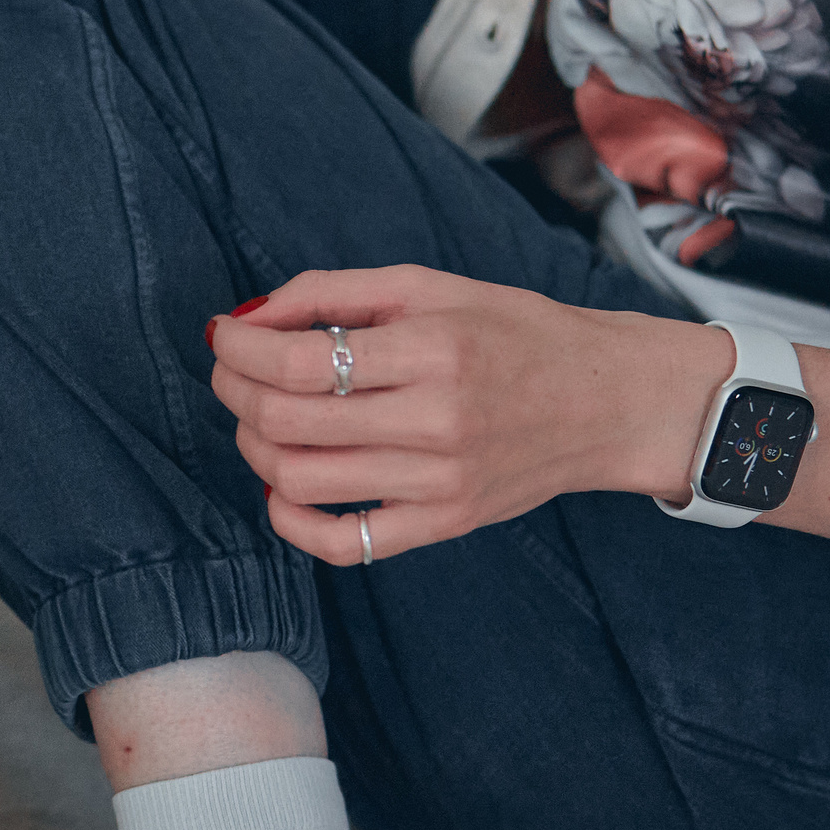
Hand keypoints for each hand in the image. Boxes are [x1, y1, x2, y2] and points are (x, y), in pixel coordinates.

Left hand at [206, 265, 730, 565]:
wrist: (607, 401)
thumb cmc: (512, 332)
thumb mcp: (429, 286)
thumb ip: (333, 292)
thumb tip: (249, 317)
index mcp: (432, 349)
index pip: (299, 362)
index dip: (239, 349)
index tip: (222, 335)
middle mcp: (435, 420)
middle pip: (287, 421)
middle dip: (235, 392)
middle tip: (230, 372)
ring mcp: (438, 481)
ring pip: (300, 480)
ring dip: (252, 446)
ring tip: (256, 419)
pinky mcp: (444, 523)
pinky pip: (342, 543)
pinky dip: (290, 520)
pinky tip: (282, 487)